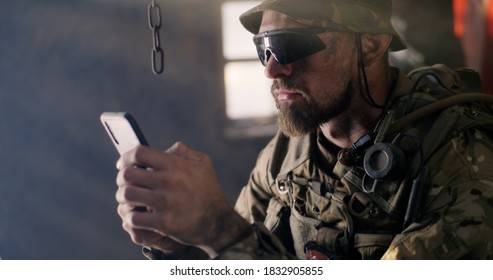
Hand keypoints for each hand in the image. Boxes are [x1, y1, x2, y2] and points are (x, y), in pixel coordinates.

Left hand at [115, 142, 250, 257]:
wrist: (218, 222)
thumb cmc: (208, 191)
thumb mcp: (203, 164)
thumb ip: (183, 151)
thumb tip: (164, 149)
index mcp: (176, 165)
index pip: (140, 153)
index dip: (126, 157)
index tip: (122, 164)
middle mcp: (170, 181)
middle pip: (128, 174)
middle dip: (121, 178)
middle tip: (124, 183)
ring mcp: (166, 203)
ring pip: (126, 195)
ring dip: (123, 197)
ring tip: (128, 199)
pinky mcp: (164, 223)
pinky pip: (133, 218)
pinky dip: (130, 217)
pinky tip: (136, 216)